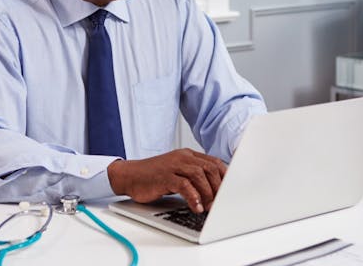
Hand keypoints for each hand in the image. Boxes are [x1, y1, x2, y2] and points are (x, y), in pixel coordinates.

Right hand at [107, 148, 226, 213]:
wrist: (129, 175)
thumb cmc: (154, 177)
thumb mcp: (177, 173)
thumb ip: (193, 177)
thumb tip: (214, 191)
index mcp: (188, 155)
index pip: (214, 162)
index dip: (226, 176)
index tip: (232, 190)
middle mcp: (182, 157)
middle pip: (210, 168)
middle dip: (219, 187)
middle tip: (221, 203)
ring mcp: (173, 165)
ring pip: (199, 175)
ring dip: (208, 193)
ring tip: (209, 208)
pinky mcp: (164, 176)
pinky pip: (184, 184)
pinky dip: (193, 197)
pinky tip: (196, 207)